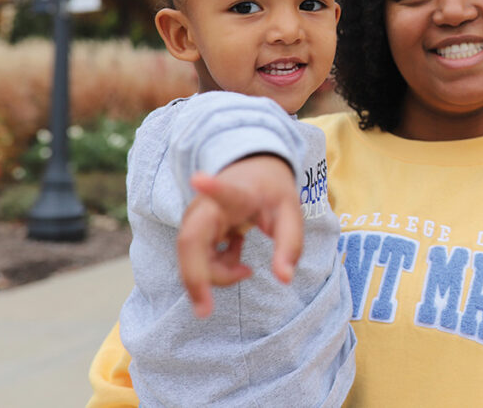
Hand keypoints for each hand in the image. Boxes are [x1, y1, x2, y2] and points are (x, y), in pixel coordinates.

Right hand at [177, 155, 303, 316]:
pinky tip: (235, 257)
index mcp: (239, 193)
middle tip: (205, 310)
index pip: (225, 191)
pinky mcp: (192, 232)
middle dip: (196, 276)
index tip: (198, 178)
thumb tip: (285, 279)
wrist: (253, 174)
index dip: (212, 187)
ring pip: (193, 258)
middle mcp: (208, 205)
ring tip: (246, 270)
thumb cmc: (271, 193)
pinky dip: (216, 270)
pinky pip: (197, 260)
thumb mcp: (291, 213)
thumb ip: (290, 245)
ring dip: (218, 274)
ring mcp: (195, 219)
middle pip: (191, 242)